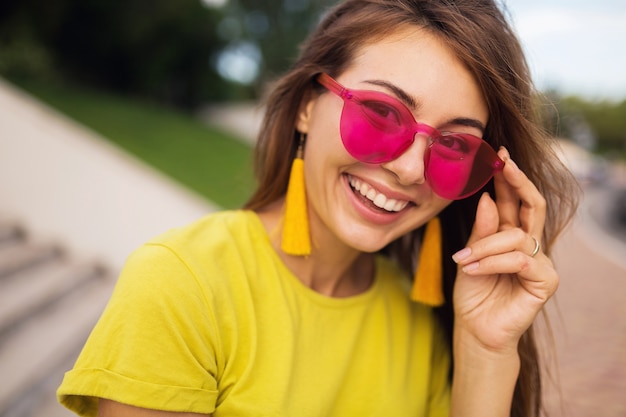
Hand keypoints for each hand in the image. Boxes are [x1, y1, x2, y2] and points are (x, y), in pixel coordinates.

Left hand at [451, 147, 557, 352]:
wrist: (475, 329)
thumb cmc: (473, 292)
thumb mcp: (470, 256)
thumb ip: (481, 231)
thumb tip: (488, 198)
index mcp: (511, 235)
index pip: (515, 200)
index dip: (508, 177)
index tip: (497, 154)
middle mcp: (528, 244)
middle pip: (533, 205)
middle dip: (518, 181)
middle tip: (504, 161)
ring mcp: (539, 262)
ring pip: (516, 236)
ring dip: (485, 246)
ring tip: (463, 260)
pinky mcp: (545, 281)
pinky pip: (519, 259)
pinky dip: (493, 262)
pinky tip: (473, 269)